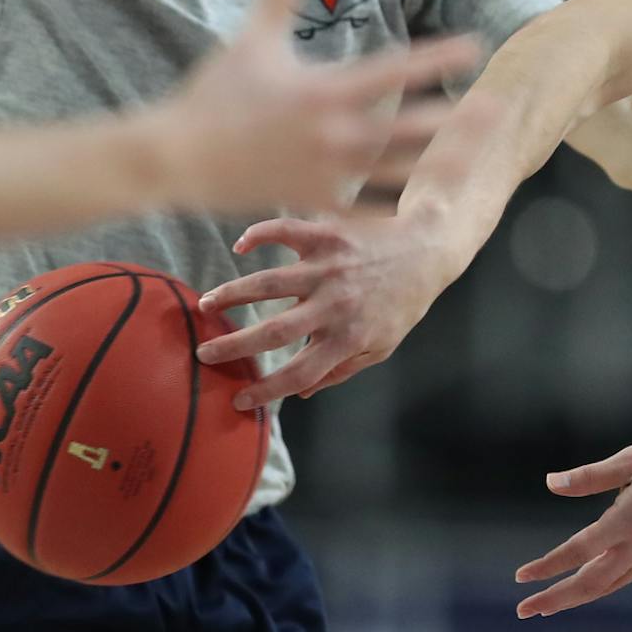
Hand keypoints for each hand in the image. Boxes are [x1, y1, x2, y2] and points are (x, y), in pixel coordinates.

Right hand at [159, 0, 477, 219]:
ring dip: (436, 163)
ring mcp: (323, 171)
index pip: (394, 69)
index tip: (472, 46)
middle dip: (454, 118)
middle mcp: (332, 132)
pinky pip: (360, 208)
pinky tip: (423, 207)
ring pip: (394, 169)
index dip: (436, 58)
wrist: (173, 156)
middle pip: (407, 126)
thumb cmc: (212, 94)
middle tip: (497, 110)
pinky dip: (392, 208)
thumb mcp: (251, 40)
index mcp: (323, 90)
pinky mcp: (309, 198)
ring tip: (475, 160)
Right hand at [195, 204, 463, 406]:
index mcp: (348, 337)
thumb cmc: (402, 304)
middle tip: (203, 354)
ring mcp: (329, 267)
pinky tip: (241, 245)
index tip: (237, 399)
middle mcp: (335, 304)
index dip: (266, 390)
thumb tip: (300, 392)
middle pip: (274, 331)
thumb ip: (340, 370)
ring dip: (232, 294)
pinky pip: (285, 232)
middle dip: (234, 346)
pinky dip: (260, 235)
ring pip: (269, 283)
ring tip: (205, 304)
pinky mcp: (327, 235)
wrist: (427, 251)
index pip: (299, 372)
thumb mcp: (380, 346)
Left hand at [513, 430, 631, 617]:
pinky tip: (588, 584)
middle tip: (524, 611)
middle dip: (555, 599)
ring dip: (574, 597)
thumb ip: (591, 476)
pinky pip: (625, 577)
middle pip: (591, 583)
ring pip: (608, 586)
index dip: (548, 565)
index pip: (580, 550)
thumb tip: (551, 484)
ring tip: (547, 605)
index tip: (521, 577)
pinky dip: (600, 586)